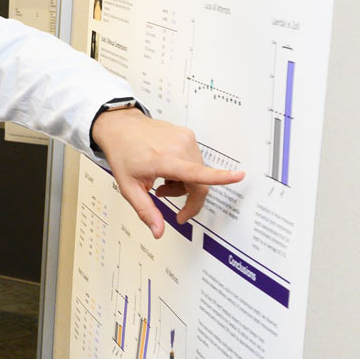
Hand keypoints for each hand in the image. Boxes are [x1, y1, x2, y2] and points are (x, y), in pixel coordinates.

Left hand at [91, 108, 243, 238]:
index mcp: (164, 160)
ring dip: (184, 182)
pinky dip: (185, 169)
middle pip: (199, 182)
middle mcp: (178, 147)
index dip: (220, 177)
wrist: (120, 127)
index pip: (196, 172)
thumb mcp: (128, 187)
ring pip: (198, 172)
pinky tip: (167, 166)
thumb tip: (159, 231)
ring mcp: (185, 139)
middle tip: (162, 195)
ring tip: (161, 179)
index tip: (239, 176)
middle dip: (185, 196)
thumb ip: (146, 211)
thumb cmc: (123, 153)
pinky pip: (195, 160)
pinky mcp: (188, 135)